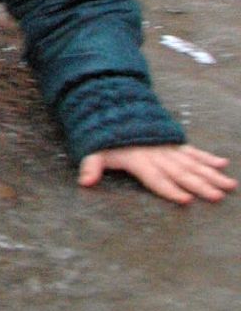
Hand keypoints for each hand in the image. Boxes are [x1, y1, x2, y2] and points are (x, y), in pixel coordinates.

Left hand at [78, 144, 235, 204]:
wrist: (115, 111)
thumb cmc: (106, 138)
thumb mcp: (94, 150)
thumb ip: (91, 166)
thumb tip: (84, 182)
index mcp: (139, 160)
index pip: (156, 178)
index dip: (170, 189)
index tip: (186, 200)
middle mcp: (158, 155)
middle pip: (181, 173)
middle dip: (200, 185)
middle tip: (217, 196)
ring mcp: (168, 149)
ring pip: (193, 163)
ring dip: (211, 174)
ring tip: (228, 185)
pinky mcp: (174, 144)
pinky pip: (193, 151)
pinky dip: (208, 157)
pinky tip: (223, 164)